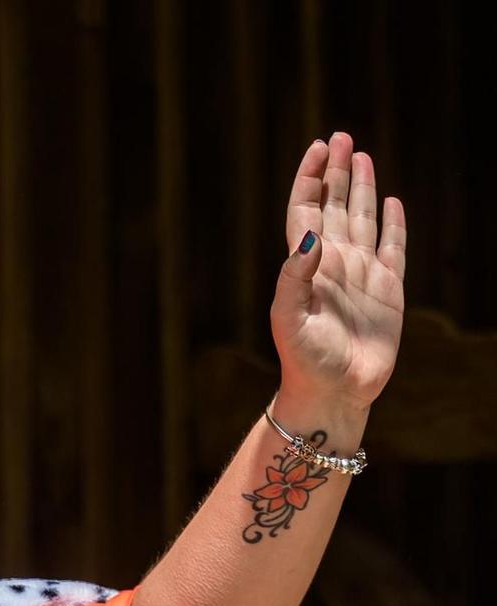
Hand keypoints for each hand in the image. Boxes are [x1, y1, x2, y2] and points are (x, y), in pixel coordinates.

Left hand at [269, 132, 406, 412]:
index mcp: (306, 266)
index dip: (310, 178)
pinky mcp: (388, 289)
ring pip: (361, 218)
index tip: (317, 148)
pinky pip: (393, 247)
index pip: (305, 210)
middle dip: (336, 171)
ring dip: (361, 187)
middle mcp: (333, 264)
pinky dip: (392, 222)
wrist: (334, 392)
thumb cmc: (305, 360)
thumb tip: (310, 234)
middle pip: (334, 205)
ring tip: (360, 155)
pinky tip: (390, 201)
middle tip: (340, 137)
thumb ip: (295, 276)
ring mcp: (362, 274)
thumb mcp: (289, 318)